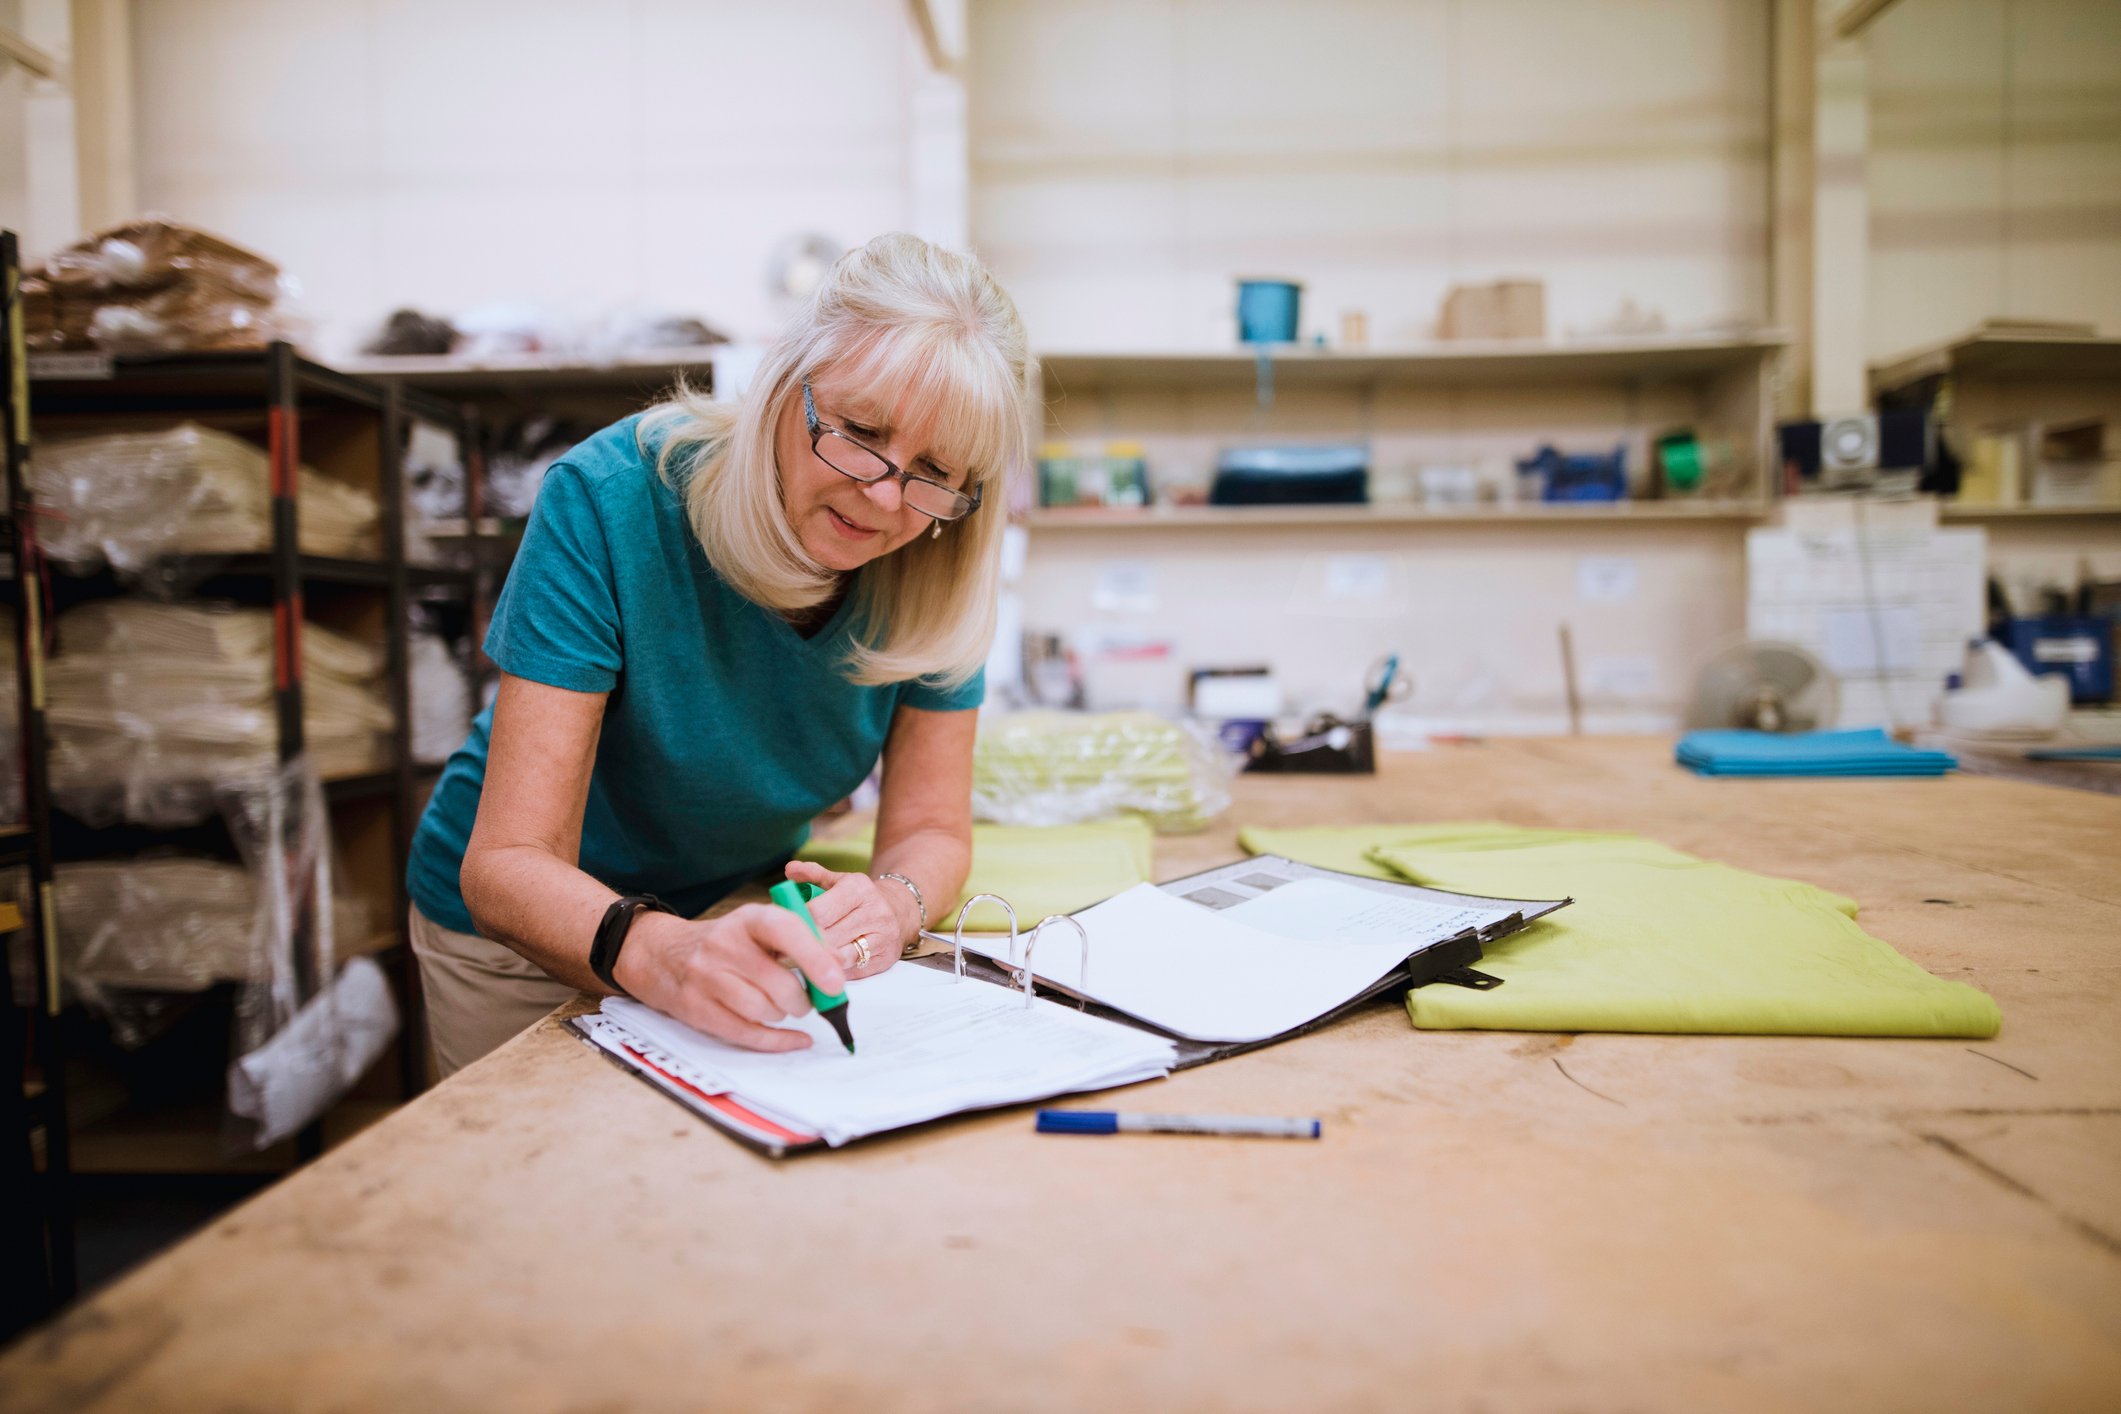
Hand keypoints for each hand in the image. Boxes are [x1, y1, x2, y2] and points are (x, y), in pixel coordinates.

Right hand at [612, 905, 846, 1052]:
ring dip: (783, 1015)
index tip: (835, 983)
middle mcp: (724, 945)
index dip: (814, 957)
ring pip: (763, 1010)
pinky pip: (746, 1033)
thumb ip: (797, 943)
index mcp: (748, 919)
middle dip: (802, 999)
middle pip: (777, 983)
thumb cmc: (727, 944)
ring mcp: (706, 977)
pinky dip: (777, 1042)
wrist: (661, 954)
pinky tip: (795, 1039)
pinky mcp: (696, 1009)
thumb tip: (838, 969)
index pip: (785, 930)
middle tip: (806, 1000)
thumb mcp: (757, 929)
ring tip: (782, 1007)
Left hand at [782, 860, 915, 979]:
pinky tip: (828, 965)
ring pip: (841, 957)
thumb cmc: (861, 898)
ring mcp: (883, 937)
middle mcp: (875, 912)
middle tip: (789, 947)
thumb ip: (813, 874)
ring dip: (821, 959)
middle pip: (829, 937)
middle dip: (807, 943)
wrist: (901, 911)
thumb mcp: (840, 880)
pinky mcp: (886, 959)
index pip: (820, 912)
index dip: (799, 922)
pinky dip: (837, 970)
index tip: (785, 928)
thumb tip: (790, 869)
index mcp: (859, 889)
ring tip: (807, 956)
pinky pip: (853, 972)